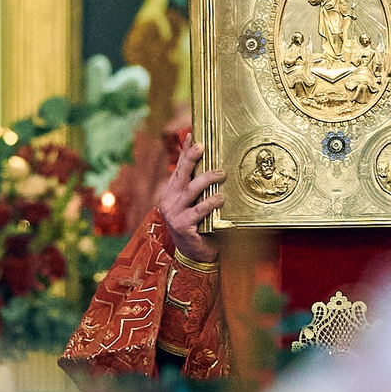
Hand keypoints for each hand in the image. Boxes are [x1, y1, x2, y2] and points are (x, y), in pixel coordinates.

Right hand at [155, 138, 223, 261]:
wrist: (194, 256)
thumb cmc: (200, 226)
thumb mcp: (198, 203)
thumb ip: (201, 188)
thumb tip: (215, 165)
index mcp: (172, 193)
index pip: (179, 168)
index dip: (185, 151)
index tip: (192, 135)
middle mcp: (169, 201)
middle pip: (180, 175)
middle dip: (190, 158)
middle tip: (202, 146)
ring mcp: (174, 214)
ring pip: (190, 191)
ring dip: (206, 180)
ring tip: (221, 173)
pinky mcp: (183, 227)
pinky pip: (198, 211)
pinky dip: (210, 203)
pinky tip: (220, 198)